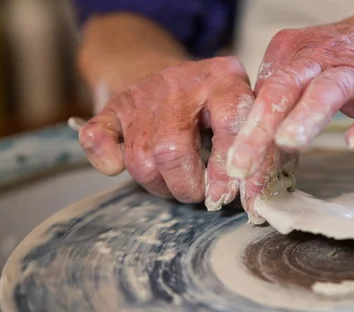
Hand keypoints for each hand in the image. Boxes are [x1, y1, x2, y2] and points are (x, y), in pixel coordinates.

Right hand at [78, 56, 255, 209]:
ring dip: (159, 184)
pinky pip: (98, 138)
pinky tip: (118, 166)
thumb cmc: (217, 100)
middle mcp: (180, 84)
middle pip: (172, 150)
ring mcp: (142, 96)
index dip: (226, 170)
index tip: (225, 195)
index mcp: (223, 80)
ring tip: (176, 181)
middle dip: (188, 186)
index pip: (229, 125)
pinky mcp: (115, 109)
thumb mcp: (246, 108)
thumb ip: (255, 144)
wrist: (174, 73)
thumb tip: (248, 192)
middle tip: (200, 191)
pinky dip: (106, 159)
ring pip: (140, 159)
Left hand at [226, 10, 353, 177]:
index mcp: (290, 55)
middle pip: (281, 91)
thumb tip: (252, 155)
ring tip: (287, 142)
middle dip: (258, 130)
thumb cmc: (343, 63)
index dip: (243, 136)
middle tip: (241, 165)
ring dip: (305, 116)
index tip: (233, 174)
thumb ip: (279, 110)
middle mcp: (317, 58)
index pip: (260, 98)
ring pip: (325, 91)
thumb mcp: (304, 75)